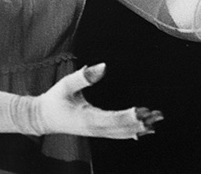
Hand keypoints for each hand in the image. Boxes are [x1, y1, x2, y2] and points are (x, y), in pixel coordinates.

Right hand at [31, 63, 163, 138]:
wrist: (42, 117)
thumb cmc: (54, 99)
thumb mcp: (66, 85)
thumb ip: (83, 76)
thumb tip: (102, 66)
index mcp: (87, 118)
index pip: (112, 119)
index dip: (128, 116)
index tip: (142, 112)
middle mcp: (94, 128)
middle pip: (120, 128)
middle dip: (140, 122)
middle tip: (157, 115)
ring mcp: (95, 132)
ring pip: (120, 133)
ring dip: (139, 128)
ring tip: (156, 121)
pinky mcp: (96, 131)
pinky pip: (116, 134)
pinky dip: (130, 133)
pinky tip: (143, 131)